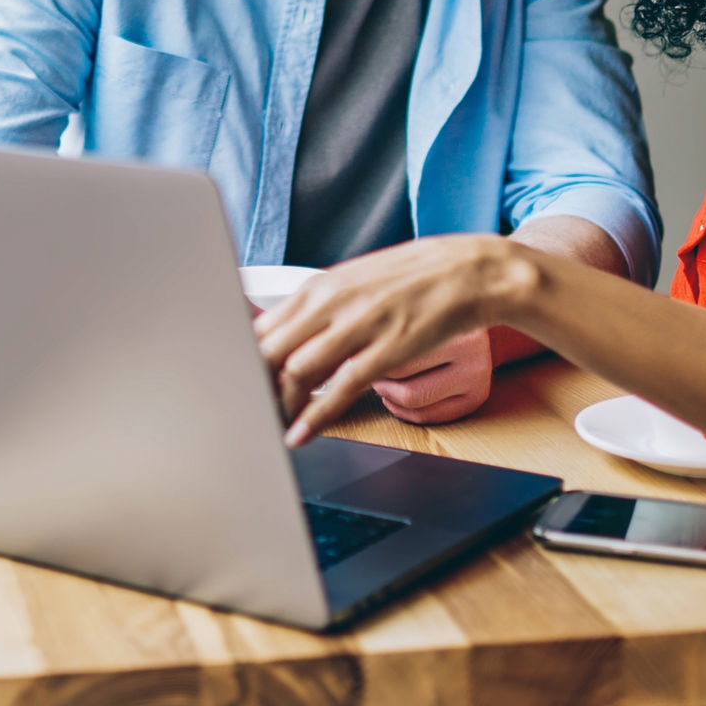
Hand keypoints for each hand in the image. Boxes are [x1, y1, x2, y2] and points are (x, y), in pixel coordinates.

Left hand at [254, 234, 530, 445]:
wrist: (469, 271)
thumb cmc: (411, 279)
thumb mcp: (355, 282)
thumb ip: (319, 307)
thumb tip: (285, 332)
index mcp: (321, 286)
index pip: (262, 326)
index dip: (243, 360)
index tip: (235, 384)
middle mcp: (332, 301)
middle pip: (270, 349)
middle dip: (253, 385)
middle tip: (246, 411)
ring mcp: (359, 324)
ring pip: (298, 369)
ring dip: (280, 404)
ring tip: (272, 426)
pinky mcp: (386, 349)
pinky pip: (340, 388)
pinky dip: (315, 416)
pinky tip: (302, 433)